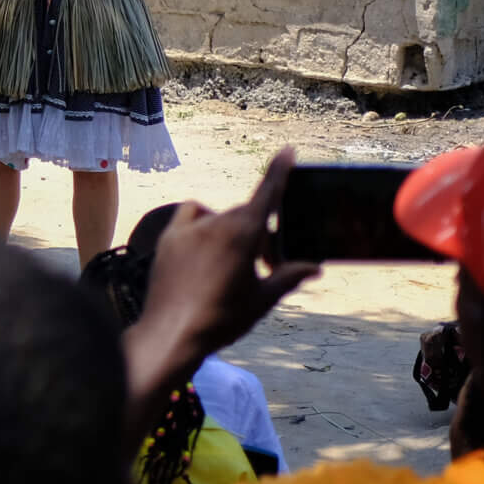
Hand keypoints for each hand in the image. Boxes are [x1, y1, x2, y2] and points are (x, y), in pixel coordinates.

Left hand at [129, 150, 318, 399]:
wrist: (171, 334)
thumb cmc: (221, 320)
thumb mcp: (261, 300)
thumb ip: (288, 277)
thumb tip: (315, 267)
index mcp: (242, 234)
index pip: (266, 195)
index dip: (279, 171)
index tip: (288, 149)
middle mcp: (214, 224)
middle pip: (245, 217)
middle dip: (257, 236)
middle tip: (262, 268)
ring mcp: (187, 229)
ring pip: (218, 218)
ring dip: (230, 231)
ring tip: (231, 264)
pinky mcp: (167, 238)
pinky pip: (190, 217)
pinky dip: (202, 224)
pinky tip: (204, 247)